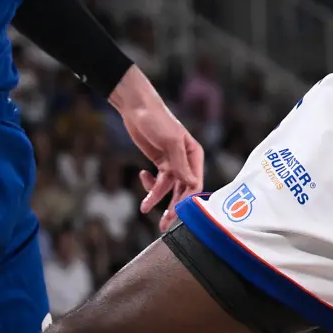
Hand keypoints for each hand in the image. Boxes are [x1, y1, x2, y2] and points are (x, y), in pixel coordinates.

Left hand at [107, 68, 206, 228]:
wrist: (137, 108)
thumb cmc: (157, 120)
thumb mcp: (171, 141)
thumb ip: (181, 164)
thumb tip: (192, 185)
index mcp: (194, 154)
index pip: (195, 182)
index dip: (188, 198)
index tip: (178, 212)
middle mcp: (186, 161)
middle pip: (183, 189)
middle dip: (174, 206)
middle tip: (164, 223)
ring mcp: (172, 163)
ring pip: (169, 188)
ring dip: (157, 199)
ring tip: (145, 208)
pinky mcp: (159, 163)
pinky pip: (157, 181)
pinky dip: (149, 184)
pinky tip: (142, 176)